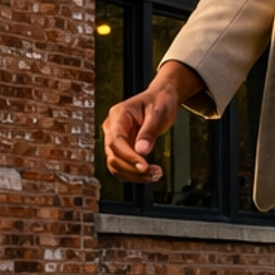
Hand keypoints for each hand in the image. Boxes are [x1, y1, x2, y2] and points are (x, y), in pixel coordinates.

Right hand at [101, 60, 202, 182]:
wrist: (161, 98)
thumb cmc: (160, 101)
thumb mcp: (158, 112)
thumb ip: (149, 131)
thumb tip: (142, 151)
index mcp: (118, 115)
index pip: (116, 141)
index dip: (128, 157)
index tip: (144, 166)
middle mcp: (112, 128)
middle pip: (114, 156)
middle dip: (134, 169)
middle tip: (155, 173)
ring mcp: (115, 140)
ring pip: (116, 165)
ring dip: (134, 175)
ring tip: (155, 175)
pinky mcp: (122, 149)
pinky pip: (122, 167)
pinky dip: (135, 175)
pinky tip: (149, 174)